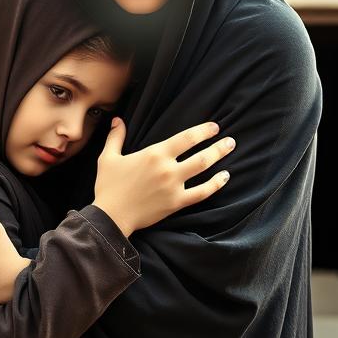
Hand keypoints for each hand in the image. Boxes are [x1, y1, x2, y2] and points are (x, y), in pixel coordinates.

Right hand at [93, 118, 233, 236]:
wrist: (111, 216)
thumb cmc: (108, 186)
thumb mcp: (108, 158)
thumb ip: (116, 137)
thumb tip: (118, 120)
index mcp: (154, 154)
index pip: (186, 138)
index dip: (203, 131)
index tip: (214, 127)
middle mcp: (168, 168)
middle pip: (200, 154)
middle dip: (218, 145)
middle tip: (230, 140)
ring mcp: (174, 186)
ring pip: (203, 170)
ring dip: (219, 158)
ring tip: (229, 150)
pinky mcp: (176, 203)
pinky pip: (201, 193)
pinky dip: (215, 184)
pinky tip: (224, 177)